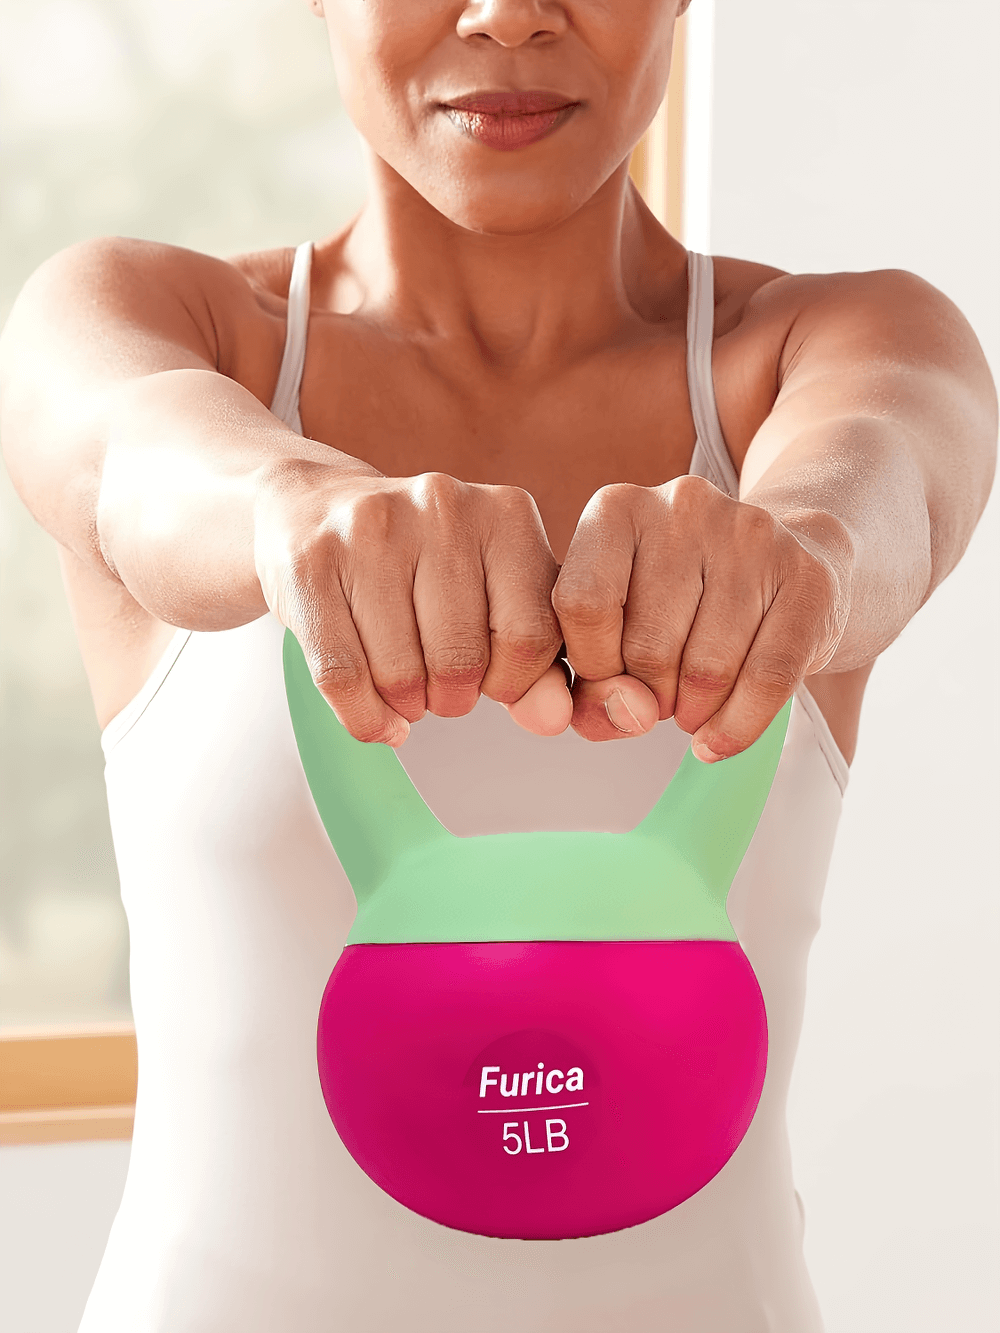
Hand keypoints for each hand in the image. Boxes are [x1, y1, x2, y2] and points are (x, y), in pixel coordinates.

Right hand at [254, 463, 566, 744]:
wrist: (315, 508)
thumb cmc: (421, 566)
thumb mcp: (495, 597)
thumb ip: (537, 659)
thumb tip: (551, 718)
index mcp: (506, 514)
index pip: (532, 636)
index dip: (512, 682)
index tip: (491, 679)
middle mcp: (441, 508)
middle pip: (461, 660)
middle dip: (453, 699)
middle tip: (441, 688)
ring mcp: (370, 529)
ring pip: (400, 675)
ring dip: (406, 705)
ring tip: (406, 687)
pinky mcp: (310, 562)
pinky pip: (342, 677)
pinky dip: (363, 717)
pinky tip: (373, 714)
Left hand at [510, 474, 852, 758]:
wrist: (784, 564)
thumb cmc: (683, 602)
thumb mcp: (618, 627)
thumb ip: (591, 682)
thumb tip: (621, 717)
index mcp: (617, 509)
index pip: (582, 603)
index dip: (592, 666)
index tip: (611, 681)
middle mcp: (683, 507)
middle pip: (646, 644)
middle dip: (648, 695)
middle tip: (660, 698)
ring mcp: (750, 536)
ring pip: (707, 668)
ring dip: (693, 712)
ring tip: (693, 705)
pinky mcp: (807, 576)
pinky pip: (768, 679)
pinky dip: (738, 726)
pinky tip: (721, 737)